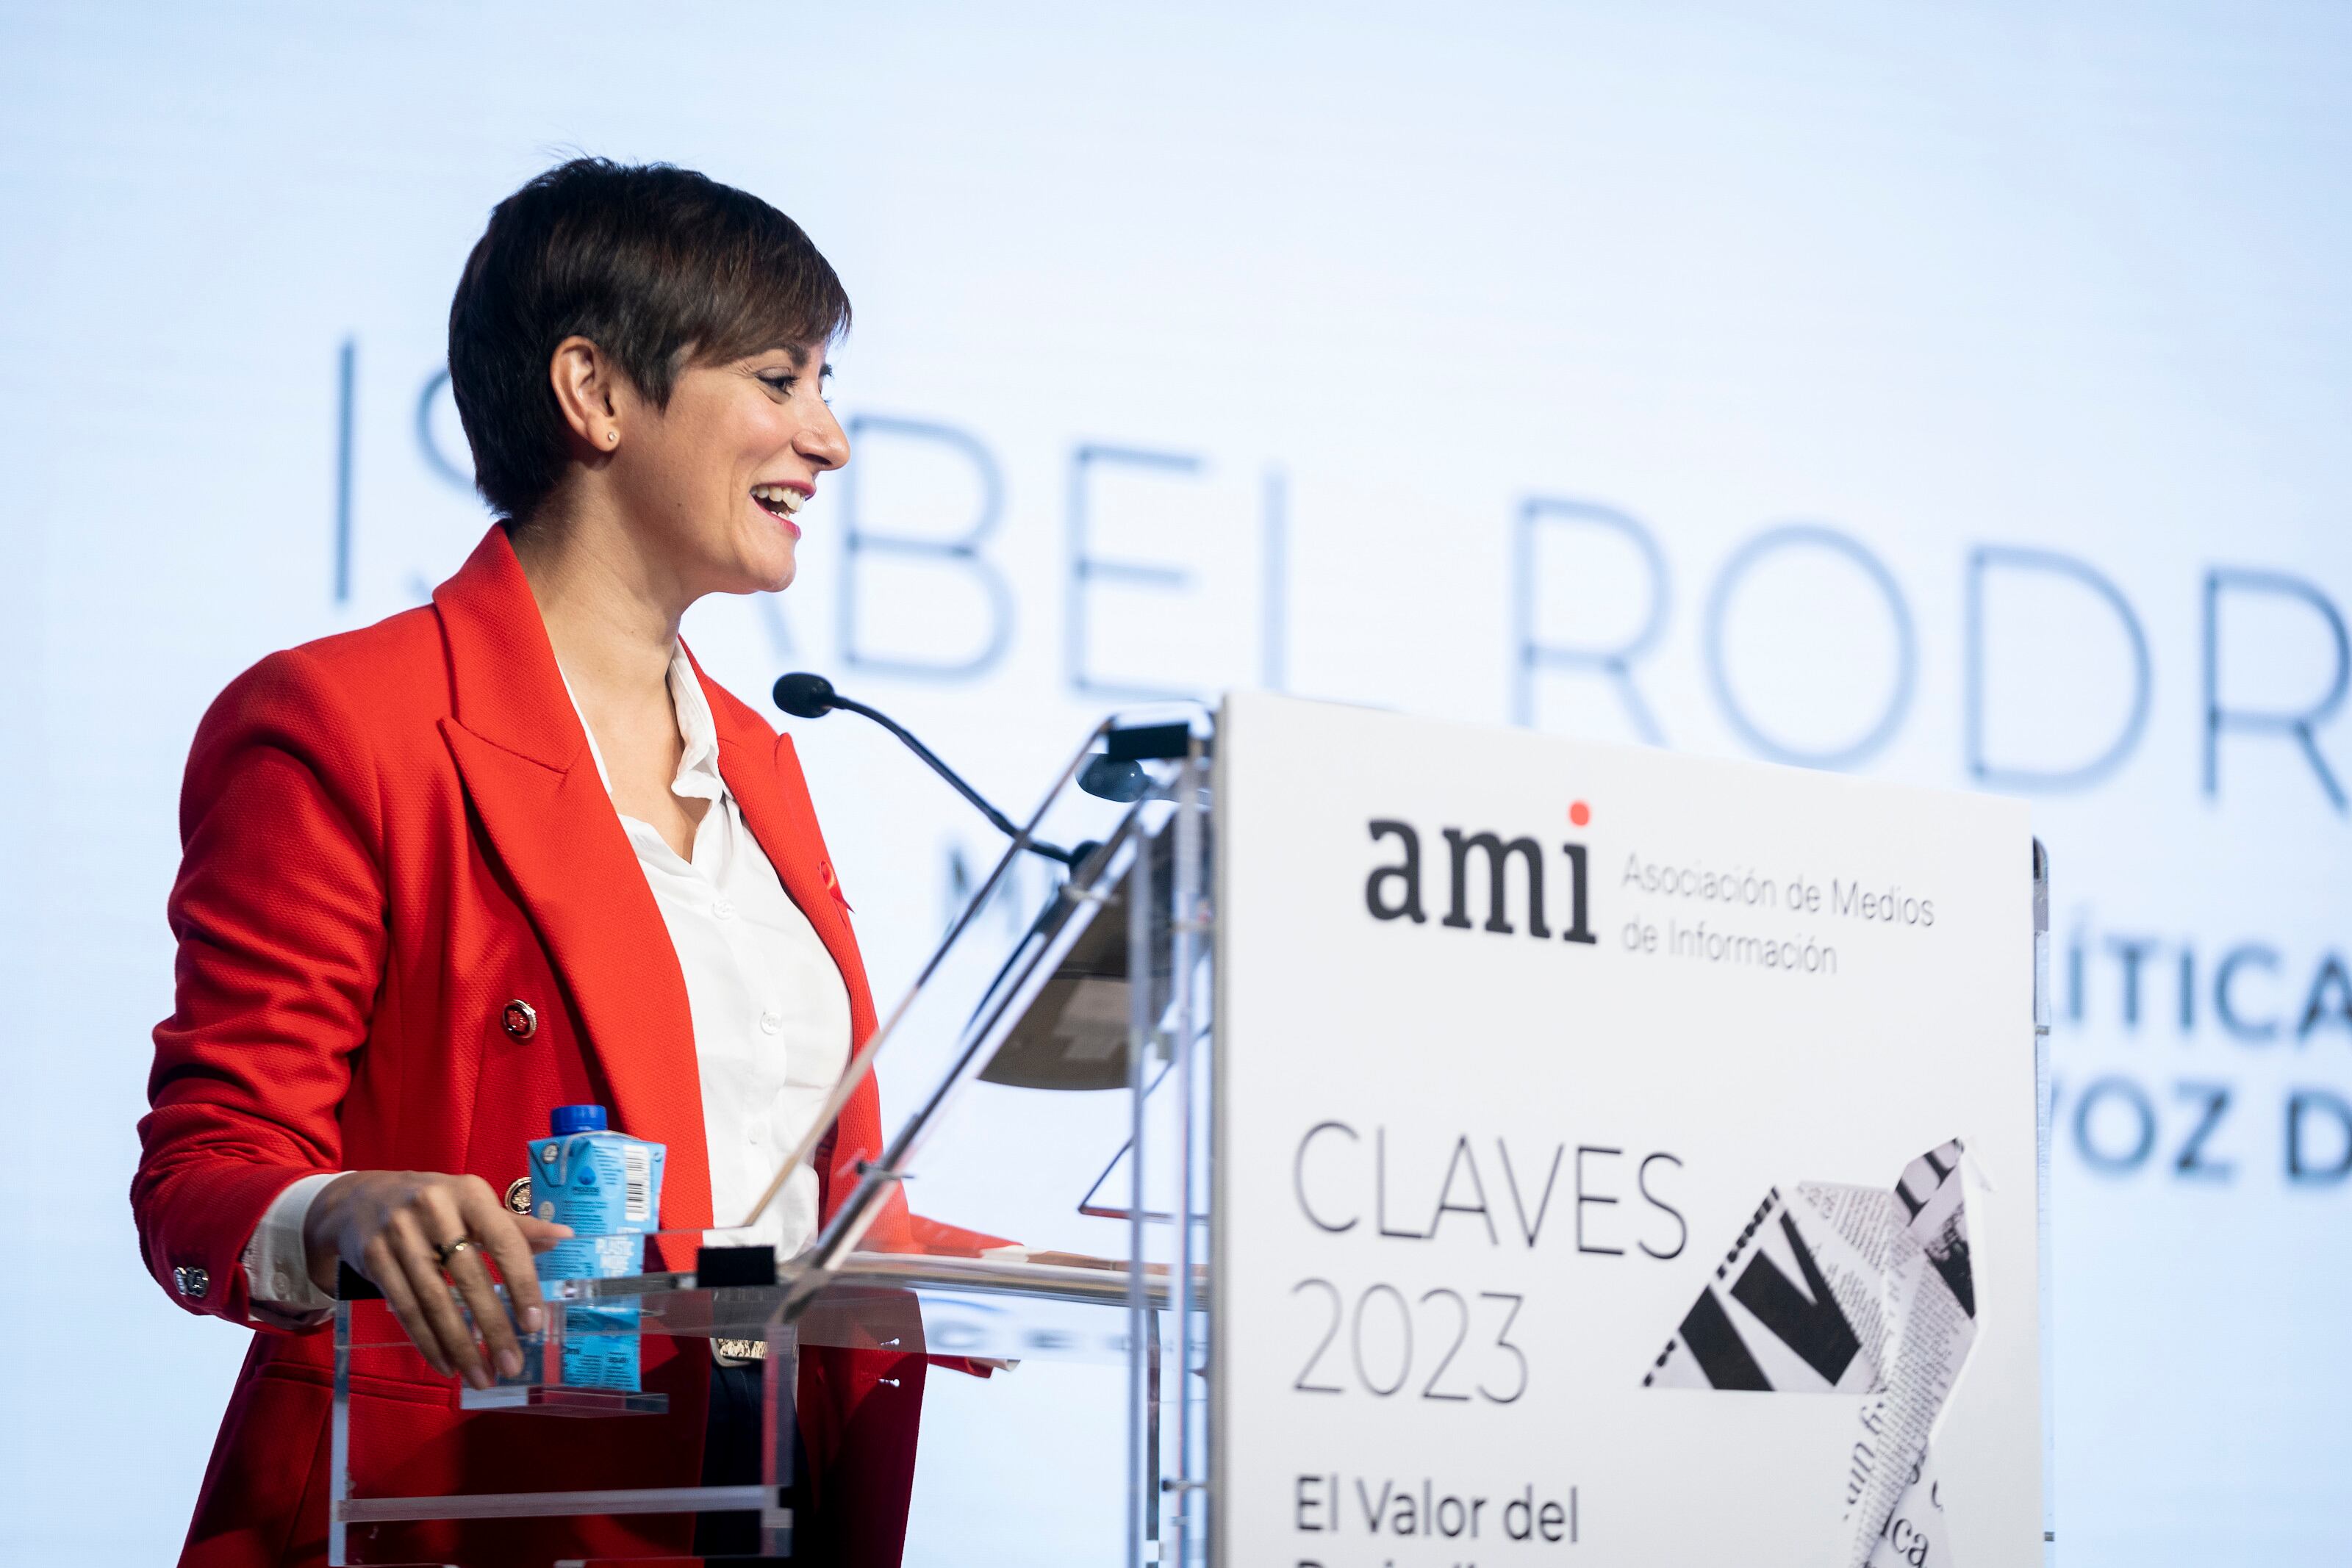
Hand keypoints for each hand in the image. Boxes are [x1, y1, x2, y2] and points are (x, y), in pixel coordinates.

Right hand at [305, 1170, 572, 1388]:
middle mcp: (434, 1210)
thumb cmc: (434, 1204)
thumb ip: (515, 1226)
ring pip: (434, 1299)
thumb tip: (564, 1237)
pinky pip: (404, 1308)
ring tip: (481, 1377)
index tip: (534, 1325)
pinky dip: (427, 1341)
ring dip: (459, 1345)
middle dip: (493, 1327)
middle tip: (512, 1365)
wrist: (359, 1198)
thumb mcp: (473, 1204)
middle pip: (469, 1278)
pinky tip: (447, 1365)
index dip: (521, 1284)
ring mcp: (399, 1234)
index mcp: (469, 1193)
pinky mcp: (373, 1257)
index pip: (504, 1242)